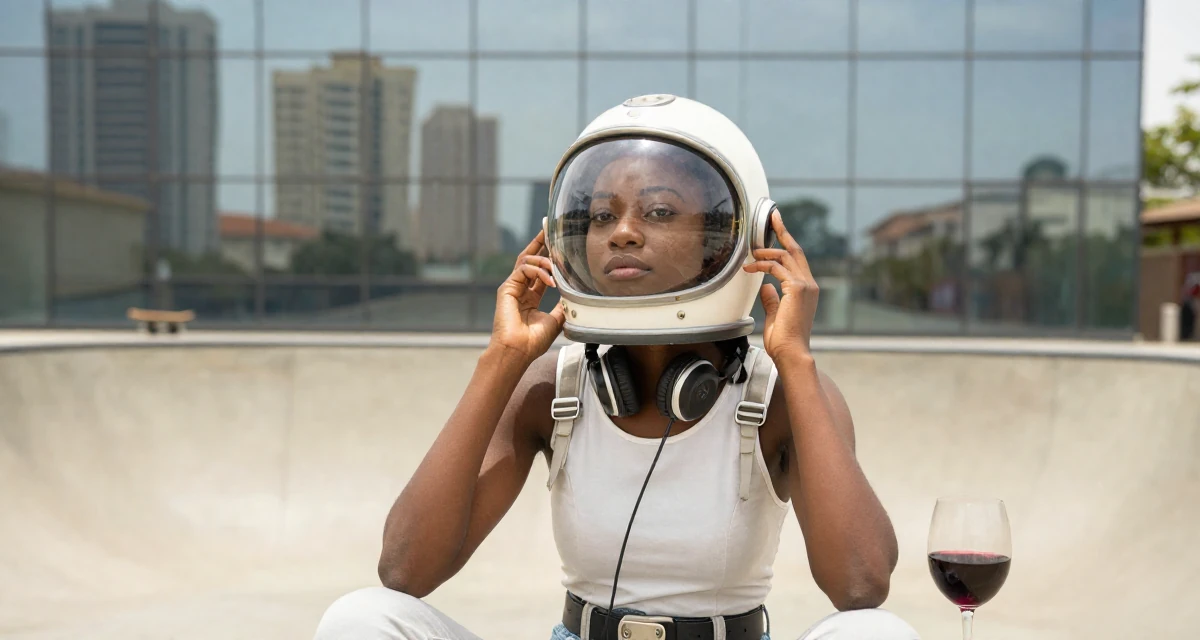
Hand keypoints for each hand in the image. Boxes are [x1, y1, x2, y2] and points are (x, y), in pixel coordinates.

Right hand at [489, 230, 565, 363]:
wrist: (518, 352)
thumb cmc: (534, 341)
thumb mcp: (556, 320)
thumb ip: (564, 305)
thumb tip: (576, 295)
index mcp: (530, 297)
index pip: (540, 270)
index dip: (548, 256)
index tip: (557, 244)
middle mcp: (520, 289)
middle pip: (529, 258)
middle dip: (539, 242)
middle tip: (548, 227)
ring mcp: (512, 287)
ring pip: (527, 261)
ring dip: (545, 261)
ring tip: (557, 269)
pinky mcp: (507, 288)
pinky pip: (523, 269)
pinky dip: (539, 271)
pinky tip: (550, 281)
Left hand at [742, 209, 818, 360]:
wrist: (791, 352)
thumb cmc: (784, 340)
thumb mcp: (776, 314)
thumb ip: (773, 299)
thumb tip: (765, 287)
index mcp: (807, 289)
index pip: (797, 260)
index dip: (787, 242)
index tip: (779, 228)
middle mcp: (809, 284)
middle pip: (795, 250)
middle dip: (783, 231)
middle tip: (773, 216)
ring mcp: (805, 285)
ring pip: (785, 257)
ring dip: (766, 253)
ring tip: (751, 255)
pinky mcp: (797, 288)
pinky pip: (777, 268)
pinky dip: (762, 265)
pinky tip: (751, 268)